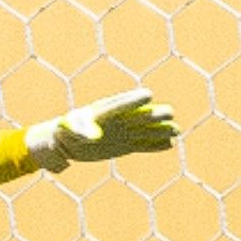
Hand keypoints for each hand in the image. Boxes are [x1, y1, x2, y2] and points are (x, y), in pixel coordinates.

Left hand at [24, 89, 178, 171]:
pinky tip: (169, 144)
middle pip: (139, 116)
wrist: (65, 143)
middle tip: (169, 113)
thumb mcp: (67, 130)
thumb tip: (94, 136)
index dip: (134, 100)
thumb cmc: (63, 132)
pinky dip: (155, 145)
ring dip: (160, 130)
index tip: (148, 95)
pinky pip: (143, 145)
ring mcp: (123, 132)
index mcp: (103, 112)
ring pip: (145, 130)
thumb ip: (79, 130)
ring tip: (177, 130)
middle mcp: (117, 120)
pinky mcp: (125, 145)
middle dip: (154, 114)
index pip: (121, 104)